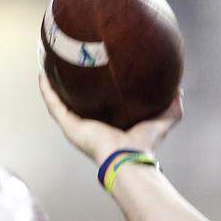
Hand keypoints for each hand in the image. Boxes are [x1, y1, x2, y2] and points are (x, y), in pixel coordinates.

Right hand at [38, 74, 182, 166]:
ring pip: (59, 101)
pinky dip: (47, 91)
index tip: (93, 70)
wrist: (128, 158)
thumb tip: (179, 89)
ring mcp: (77, 126)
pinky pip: (54, 105)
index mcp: (109, 124)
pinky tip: (42, 75)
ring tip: (47, 64)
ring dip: (52, 85)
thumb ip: (172, 106)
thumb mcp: (162, 120)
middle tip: (66, 62)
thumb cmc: (144, 145)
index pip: (99, 104)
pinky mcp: (69, 126)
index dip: (95, 89)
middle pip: (76, 101)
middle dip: (70, 84)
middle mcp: (90, 125)